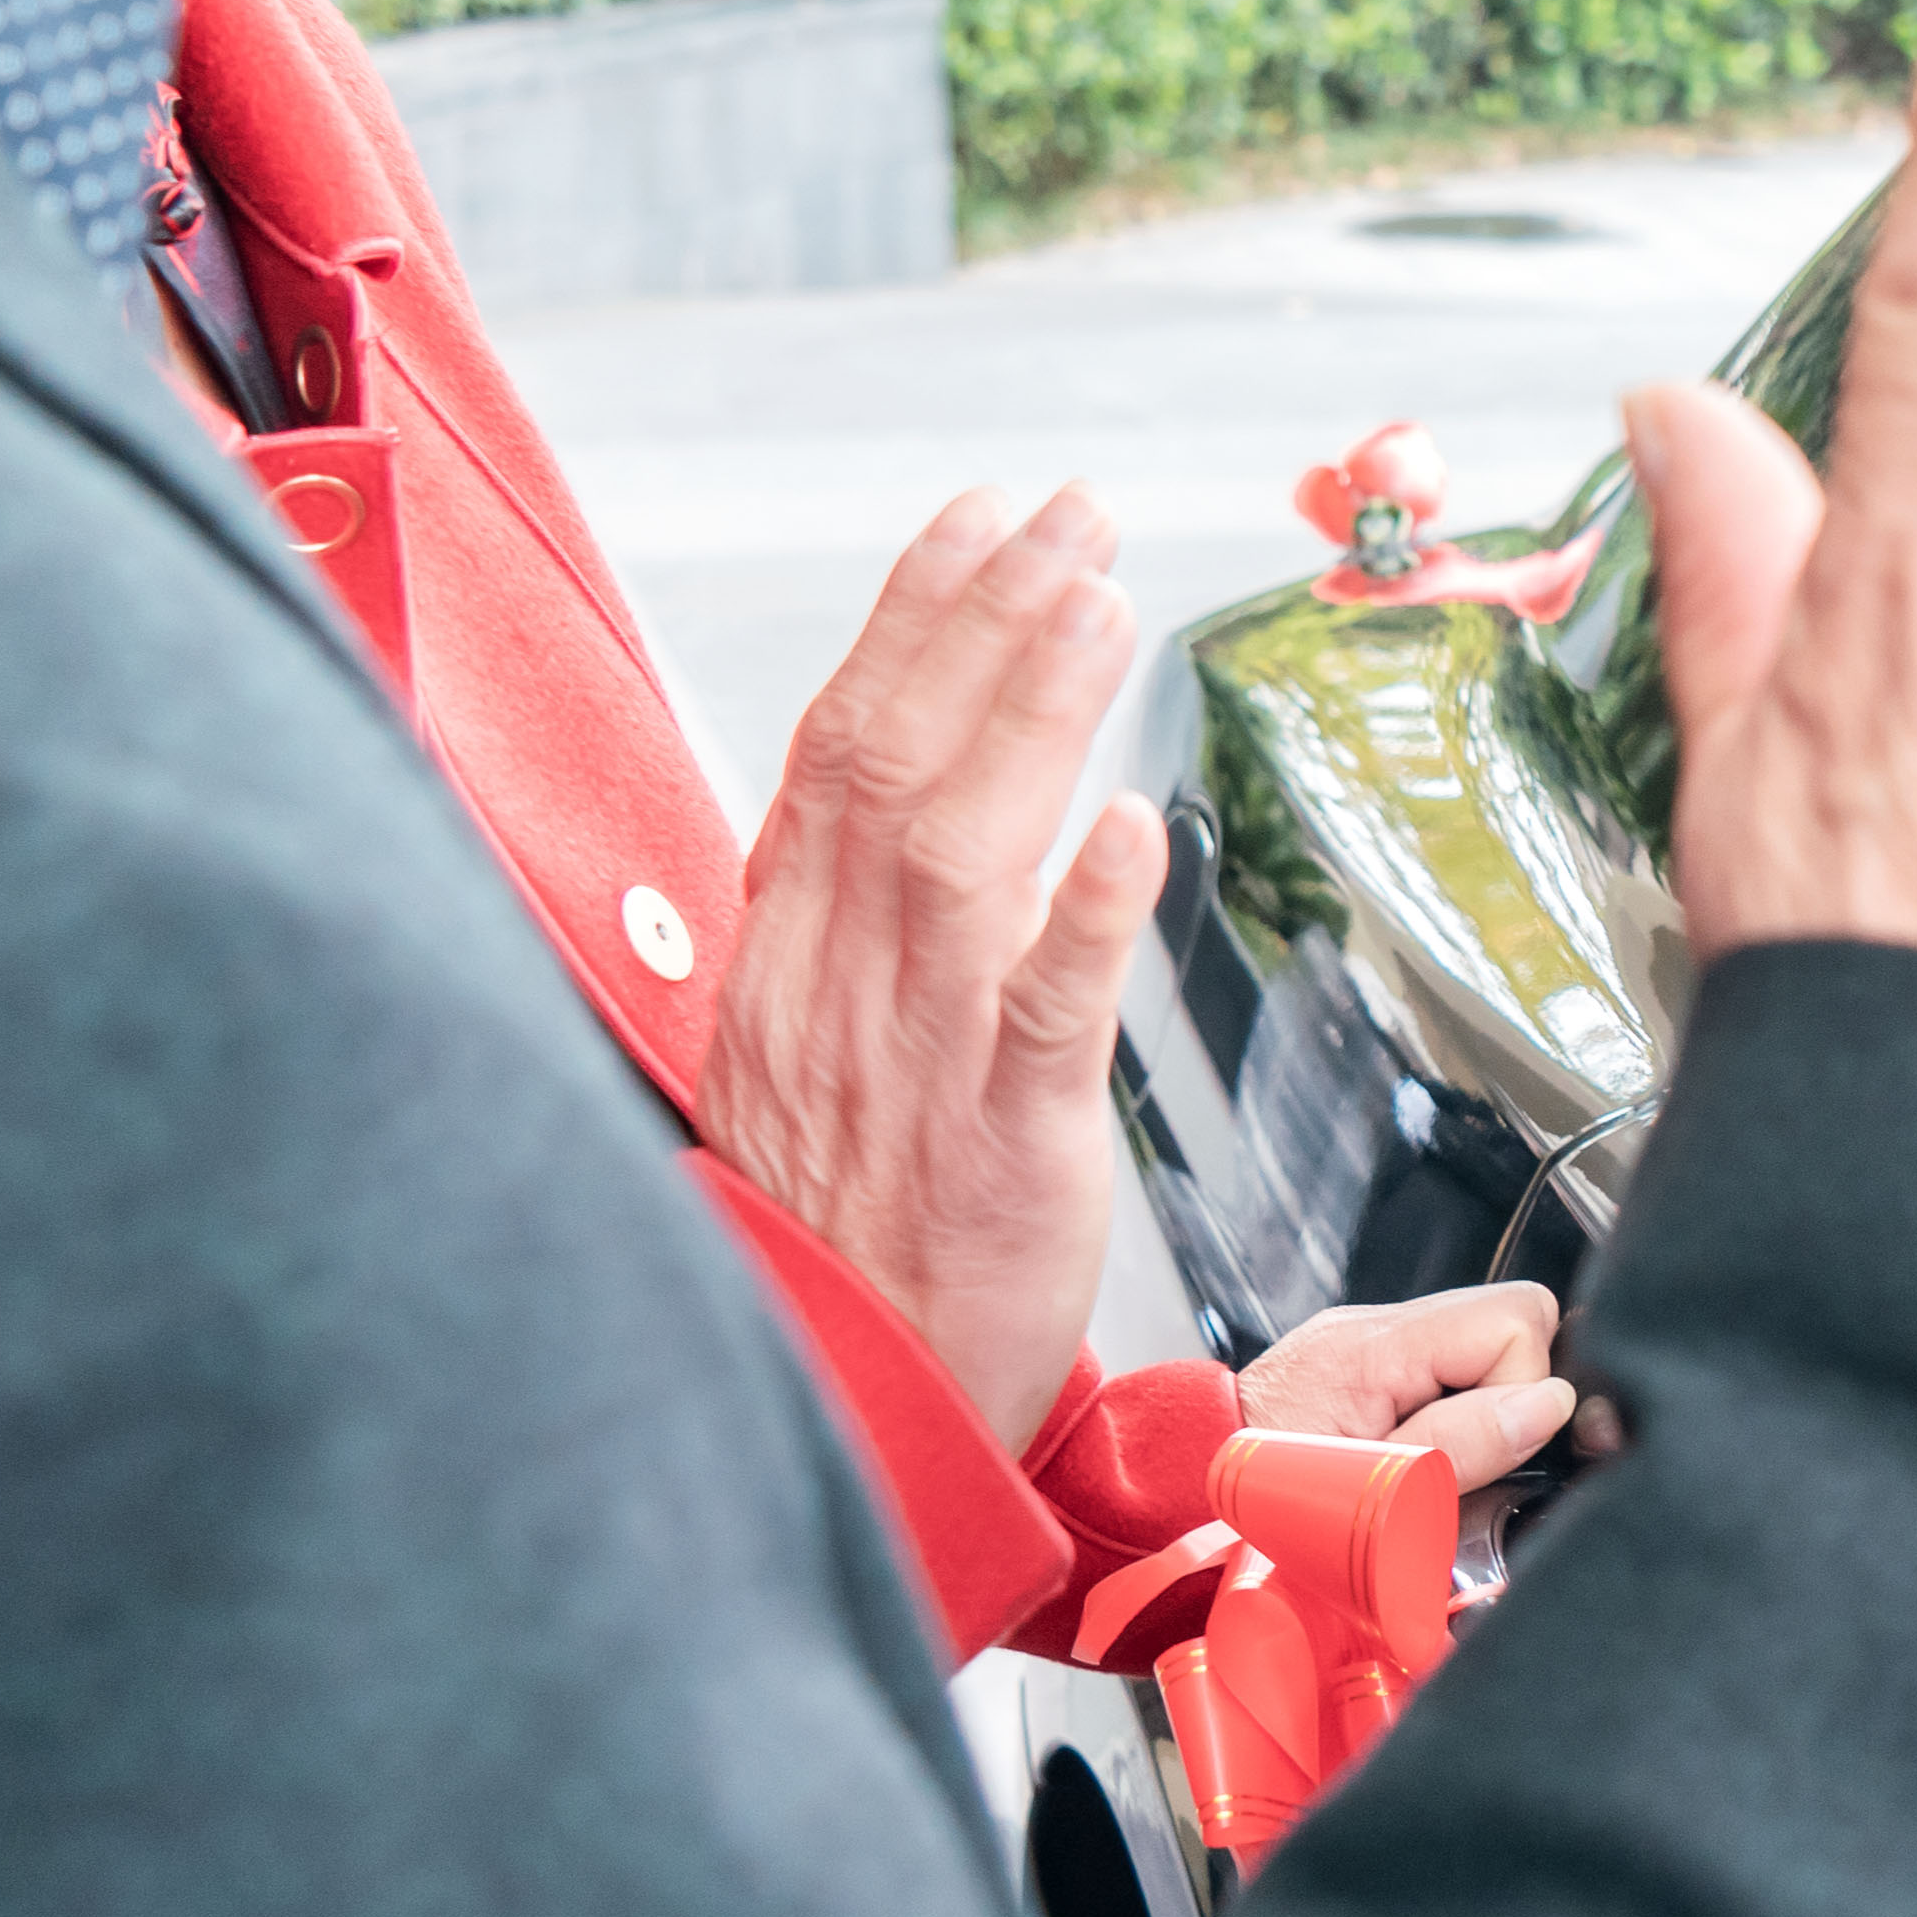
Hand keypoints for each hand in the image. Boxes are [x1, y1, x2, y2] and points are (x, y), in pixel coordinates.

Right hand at [708, 483, 1160, 1442]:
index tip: (979, 520)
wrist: (838, 1401)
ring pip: (961, 855)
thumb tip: (902, 796)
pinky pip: (1037, 1020)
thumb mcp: (802, 1054)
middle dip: (985, 622)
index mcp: (789, 957)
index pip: (843, 747)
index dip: (910, 623)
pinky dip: (1080, 918)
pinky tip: (1128, 826)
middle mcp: (835, 986)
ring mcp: (912, 1062)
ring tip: (1099, 602)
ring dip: (1029, 716)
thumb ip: (847, 925)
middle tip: (1071, 515)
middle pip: (899, 764)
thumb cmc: (842, 1234)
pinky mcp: (996, 1150)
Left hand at [1245, 1282, 1577, 1492]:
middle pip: (1512, 1318)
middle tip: (1463, 1454)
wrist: (1180, 1493)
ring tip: (1433, 1455)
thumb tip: (1549, 1405)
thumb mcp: (1375, 1490)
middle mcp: (1375, 1324)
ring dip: (1479, 1403)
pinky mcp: (1365, 1358)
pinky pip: (1444, 1364)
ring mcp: (1369, 1337)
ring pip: (1483, 1343)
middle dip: (1510, 1391)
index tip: (1486, 1451)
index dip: (1521, 1391)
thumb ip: (1463, 1443)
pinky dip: (1448, 1406)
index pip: (1516, 1320)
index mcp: (1376, 1347)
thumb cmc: (1260, 1504)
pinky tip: (1415, 1445)